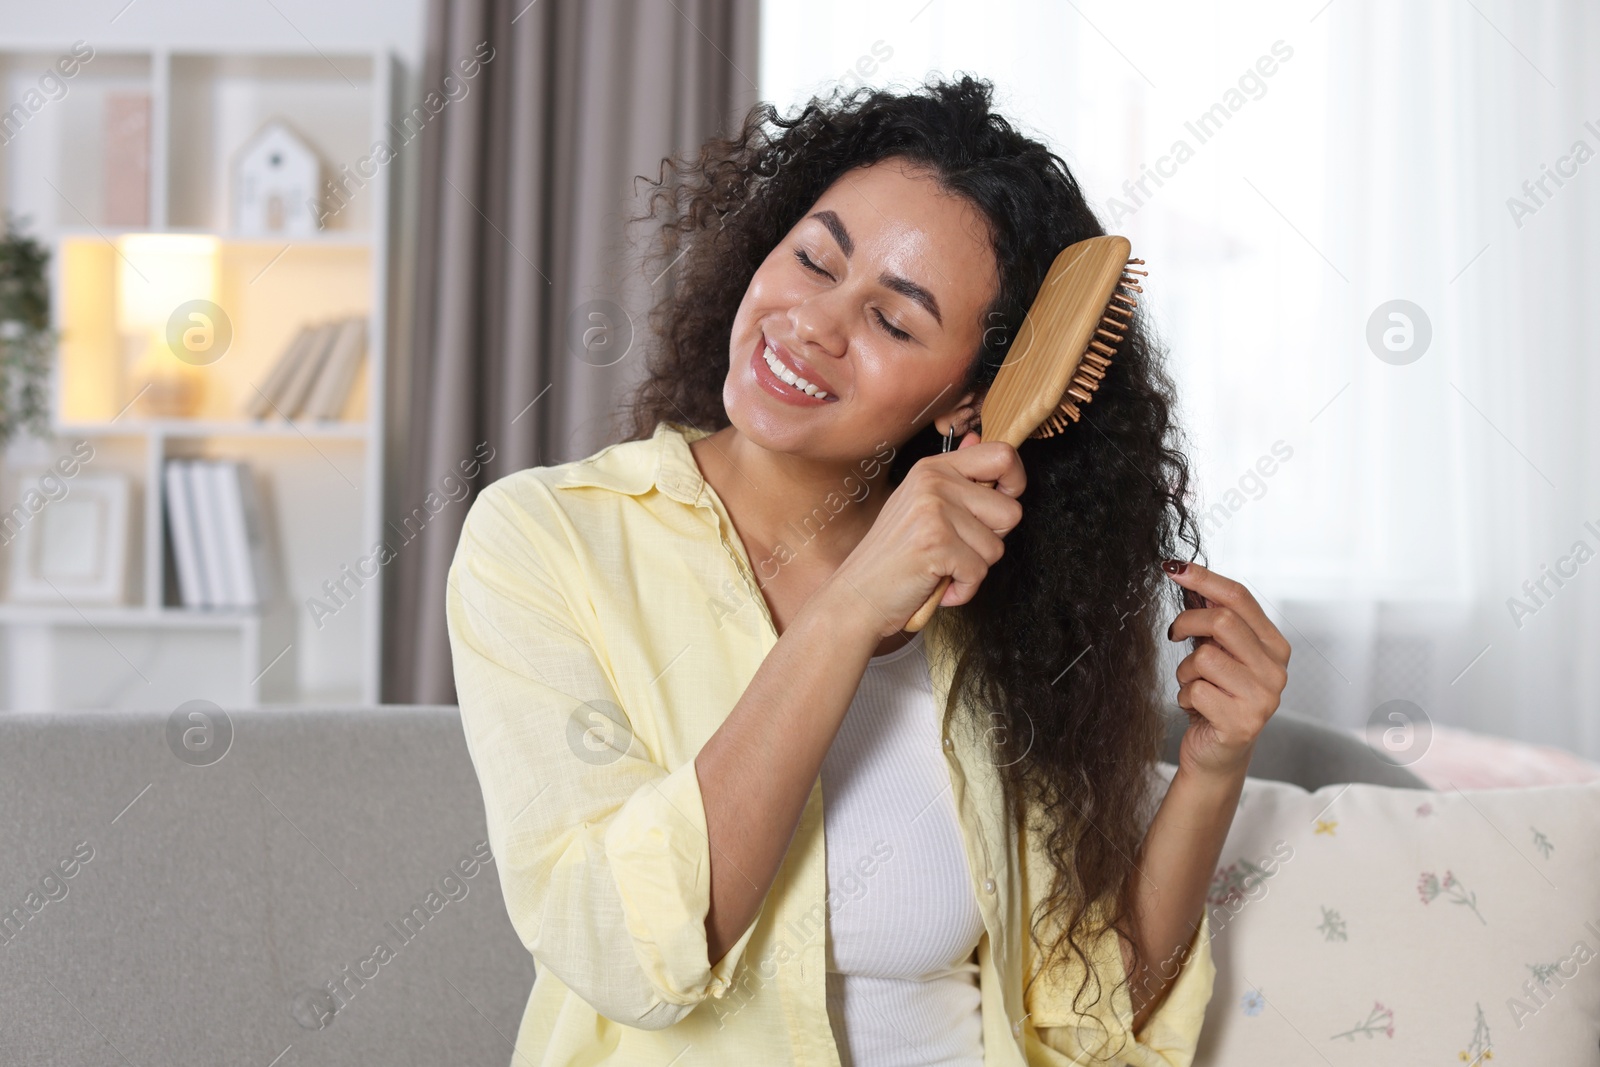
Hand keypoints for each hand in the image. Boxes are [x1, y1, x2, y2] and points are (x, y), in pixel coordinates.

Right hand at [823, 430, 1025, 638]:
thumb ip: (955, 476)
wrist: (857, 595)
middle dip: (991, 540)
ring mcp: (934, 511)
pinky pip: (979, 573)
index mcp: (933, 468)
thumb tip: (977, 438)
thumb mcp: (920, 505)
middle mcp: (934, 482)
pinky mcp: (936, 544)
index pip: (1003, 455)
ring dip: (973, 568)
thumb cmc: (893, 557)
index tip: (998, 507)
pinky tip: (936, 582)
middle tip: (956, 547)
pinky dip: (962, 590)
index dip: (1015, 484)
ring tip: (941, 566)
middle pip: (1011, 510)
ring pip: (996, 547)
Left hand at [1162, 561, 1290, 780]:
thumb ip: (1215, 620)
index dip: (1204, 578)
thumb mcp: (1220, 654)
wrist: (1218, 754)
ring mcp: (1263, 698)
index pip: (1240, 598)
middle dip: (1188, 622)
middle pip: (1223, 621)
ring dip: (1185, 670)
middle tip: (1175, 633)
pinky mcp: (1242, 723)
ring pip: (1205, 657)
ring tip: (1193, 684)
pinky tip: (1196, 708)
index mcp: (1274, 647)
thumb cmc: (1216, 697)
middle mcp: (1276, 671)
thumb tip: (1187, 575)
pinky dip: (1184, 696)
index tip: (1173, 567)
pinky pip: (1195, 690)